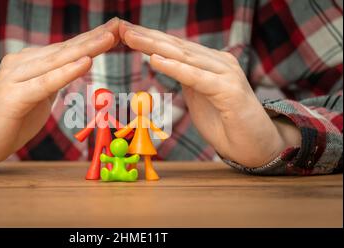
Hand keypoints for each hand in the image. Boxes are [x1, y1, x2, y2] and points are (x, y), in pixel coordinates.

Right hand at [0, 18, 120, 165]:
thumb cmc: (12, 118)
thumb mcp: (38, 94)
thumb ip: (53, 78)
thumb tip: (76, 66)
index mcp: (30, 62)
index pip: (66, 48)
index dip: (92, 38)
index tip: (116, 28)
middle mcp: (21, 62)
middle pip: (65, 49)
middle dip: (95, 38)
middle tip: (119, 25)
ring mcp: (14, 77)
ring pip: (57, 61)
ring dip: (86, 49)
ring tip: (110, 38)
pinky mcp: (12, 97)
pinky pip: (44, 84)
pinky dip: (66, 73)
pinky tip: (85, 63)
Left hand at [119, 20, 300, 166]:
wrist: (257, 146)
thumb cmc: (226, 123)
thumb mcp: (199, 97)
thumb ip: (186, 79)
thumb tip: (165, 64)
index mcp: (210, 63)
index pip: (175, 47)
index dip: (150, 39)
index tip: (125, 32)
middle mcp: (219, 63)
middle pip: (176, 46)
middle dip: (147, 37)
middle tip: (121, 28)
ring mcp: (226, 74)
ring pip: (184, 57)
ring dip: (154, 46)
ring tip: (131, 37)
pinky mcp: (229, 91)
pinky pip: (197, 78)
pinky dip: (175, 68)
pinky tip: (155, 60)